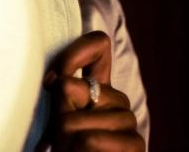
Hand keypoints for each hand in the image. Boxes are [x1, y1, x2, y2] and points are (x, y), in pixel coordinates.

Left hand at [40, 31, 143, 150]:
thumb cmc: (65, 149)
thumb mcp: (56, 116)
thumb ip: (61, 92)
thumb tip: (59, 79)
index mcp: (98, 89)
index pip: (98, 46)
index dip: (74, 51)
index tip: (53, 79)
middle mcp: (117, 101)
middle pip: (73, 87)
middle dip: (55, 116)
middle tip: (60, 140)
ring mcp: (129, 124)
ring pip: (74, 120)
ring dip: (62, 142)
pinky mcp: (135, 146)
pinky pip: (91, 139)